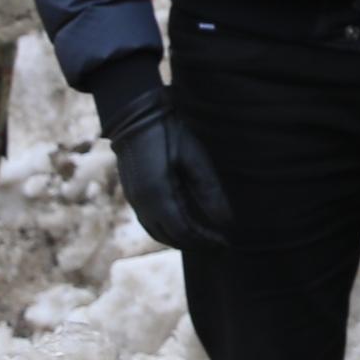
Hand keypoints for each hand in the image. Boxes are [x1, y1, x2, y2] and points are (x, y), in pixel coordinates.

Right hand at [108, 105, 237, 251]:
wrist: (134, 115)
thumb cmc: (168, 132)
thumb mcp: (194, 157)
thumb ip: (209, 191)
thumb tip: (226, 222)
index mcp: (158, 195)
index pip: (185, 231)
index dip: (206, 240)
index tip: (226, 242)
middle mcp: (142, 203)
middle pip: (171, 237)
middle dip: (196, 244)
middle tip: (219, 245)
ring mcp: (134, 200)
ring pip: (157, 233)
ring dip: (181, 240)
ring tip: (204, 240)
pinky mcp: (132, 194)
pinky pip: (149, 223)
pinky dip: (167, 231)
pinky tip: (182, 227)